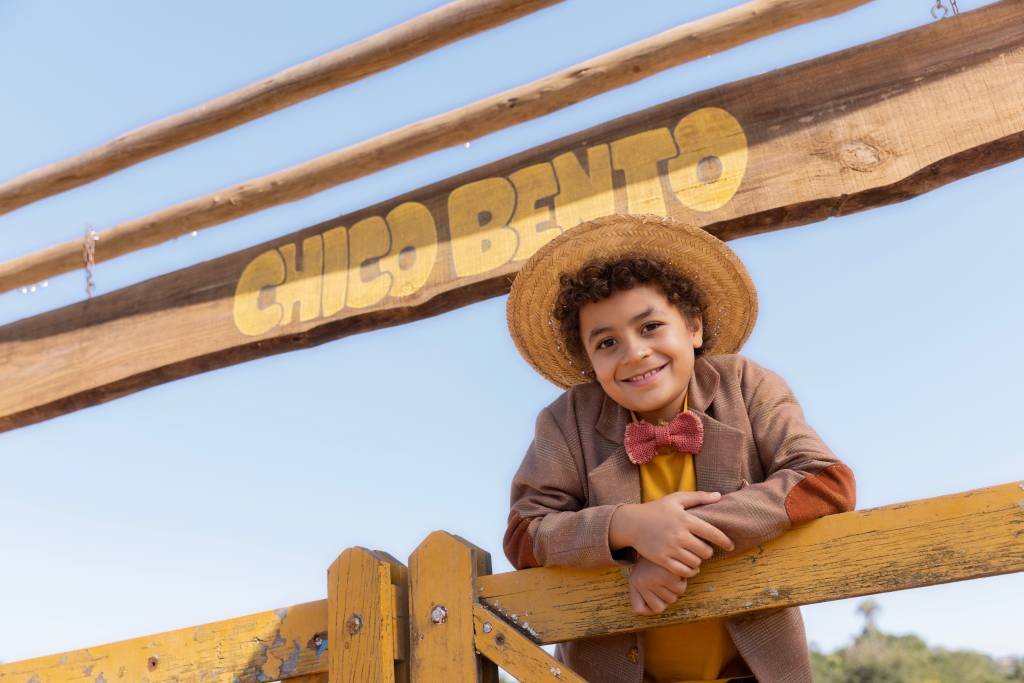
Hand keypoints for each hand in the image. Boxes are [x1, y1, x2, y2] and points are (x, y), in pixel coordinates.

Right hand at [610, 491, 733, 574]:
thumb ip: (698, 497)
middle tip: (702, 549)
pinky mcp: (662, 559)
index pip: (713, 533)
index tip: (731, 546)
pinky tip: (688, 566)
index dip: (725, 541)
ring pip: (695, 562)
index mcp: (686, 519)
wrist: (632, 523)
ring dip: (697, 561)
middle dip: (707, 551)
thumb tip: (719, 496)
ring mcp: (670, 548)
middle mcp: (679, 535)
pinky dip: (689, 571)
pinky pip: (683, 571)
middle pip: (705, 551)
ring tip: (693, 556)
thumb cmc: (656, 509)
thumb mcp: (676, 499)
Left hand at [628, 556, 689, 614]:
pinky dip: (682, 580)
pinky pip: (680, 588)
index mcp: (633, 582)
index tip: (654, 595)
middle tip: (664, 579)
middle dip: (667, 594)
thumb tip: (640, 612)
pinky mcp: (667, 574)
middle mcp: (640, 582)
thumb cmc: (656, 560)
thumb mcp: (642, 574)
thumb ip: (641, 594)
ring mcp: (653, 579)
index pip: (639, 609)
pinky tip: (676, 569)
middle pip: (661, 606)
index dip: (648, 607)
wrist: (664, 535)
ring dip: (675, 588)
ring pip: (672, 598)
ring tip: (670, 573)